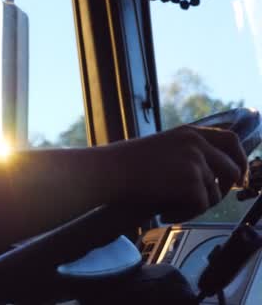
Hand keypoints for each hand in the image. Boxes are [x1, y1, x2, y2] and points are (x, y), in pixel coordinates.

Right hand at [110, 125, 247, 222]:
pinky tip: (165, 213)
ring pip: (214, 194)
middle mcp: (196, 144)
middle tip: (205, 201)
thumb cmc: (124, 165)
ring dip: (195, 206)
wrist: (109, 171)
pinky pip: (201, 206)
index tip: (236, 175)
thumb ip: (186, 154)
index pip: (230, 139)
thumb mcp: (161, 148)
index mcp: (188, 133)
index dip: (238, 158)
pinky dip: (184, 215)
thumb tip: (212, 175)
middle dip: (223, 189)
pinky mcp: (191, 182)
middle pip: (231, 168)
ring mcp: (195, 162)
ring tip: (170, 208)